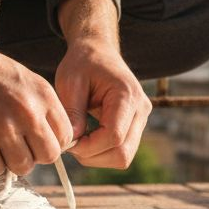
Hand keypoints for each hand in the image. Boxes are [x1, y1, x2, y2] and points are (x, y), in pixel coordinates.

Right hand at [0, 41, 73, 176]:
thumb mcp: (24, 79)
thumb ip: (41, 107)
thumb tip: (50, 138)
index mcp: (42, 95)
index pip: (66, 136)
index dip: (51, 142)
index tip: (36, 141)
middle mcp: (27, 112)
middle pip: (48, 156)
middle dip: (33, 155)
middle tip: (16, 145)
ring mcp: (3, 128)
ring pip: (22, 167)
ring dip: (9, 160)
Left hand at [55, 0, 151, 169]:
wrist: (97, 51)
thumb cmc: (83, 63)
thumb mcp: (70, 81)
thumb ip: (72, 111)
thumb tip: (72, 142)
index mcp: (127, 95)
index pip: (114, 136)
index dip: (89, 147)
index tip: (68, 142)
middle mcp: (141, 109)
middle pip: (123, 153)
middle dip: (93, 156)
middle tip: (70, 144)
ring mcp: (141, 118)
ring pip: (124, 156)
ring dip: (97, 156)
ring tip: (77, 139)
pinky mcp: (135, 125)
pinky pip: (122, 150)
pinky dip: (102, 151)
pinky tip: (87, 137)